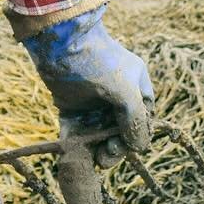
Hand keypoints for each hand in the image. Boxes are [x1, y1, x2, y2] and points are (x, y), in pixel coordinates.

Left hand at [21, 4, 153, 164]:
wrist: (59, 43)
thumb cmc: (99, 62)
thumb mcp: (124, 90)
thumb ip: (135, 120)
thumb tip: (139, 146)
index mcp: (135, 86)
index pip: (144, 118)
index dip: (138, 134)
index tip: (131, 146)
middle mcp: (115, 96)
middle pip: (120, 130)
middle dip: (117, 146)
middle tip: (107, 156)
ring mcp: (92, 102)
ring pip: (99, 133)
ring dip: (98, 149)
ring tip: (96, 160)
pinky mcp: (70, 107)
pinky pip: (76, 130)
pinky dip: (76, 144)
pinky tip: (76, 157)